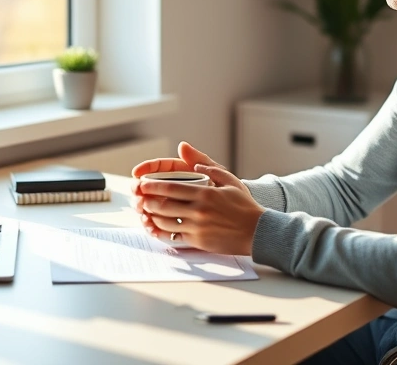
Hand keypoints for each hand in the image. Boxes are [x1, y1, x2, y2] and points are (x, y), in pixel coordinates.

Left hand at [130, 142, 260, 254]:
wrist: (257, 231)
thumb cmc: (244, 206)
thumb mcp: (230, 181)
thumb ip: (210, 167)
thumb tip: (189, 154)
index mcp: (205, 193)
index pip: (171, 188)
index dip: (152, 186)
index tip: (142, 184)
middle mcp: (199, 210)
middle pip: (163, 205)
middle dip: (147, 201)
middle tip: (139, 198)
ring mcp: (197, 227)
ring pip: (165, 222)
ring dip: (152, 216)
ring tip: (146, 212)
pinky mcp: (198, 241)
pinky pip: (174, 237)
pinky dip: (162, 232)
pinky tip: (156, 228)